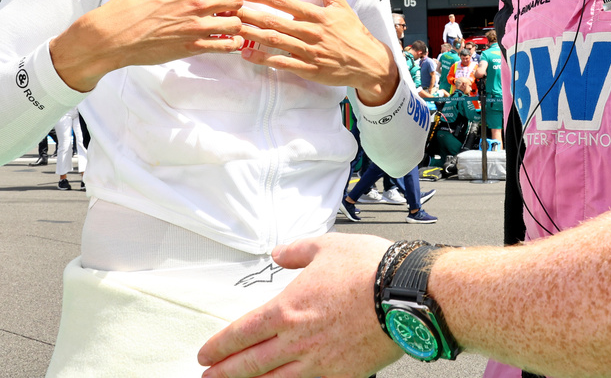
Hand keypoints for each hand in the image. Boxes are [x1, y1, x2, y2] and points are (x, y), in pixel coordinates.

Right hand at [51, 0, 248, 90]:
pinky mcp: (193, 46)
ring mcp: (197, 25)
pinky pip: (226, 45)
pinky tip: (224, 41)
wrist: (114, 33)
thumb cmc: (131, 6)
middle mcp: (197, 2)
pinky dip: (230, 44)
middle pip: (237, 1)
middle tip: (229, 8)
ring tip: (225, 25)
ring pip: (235, 23)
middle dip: (236, 4)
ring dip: (233, 24)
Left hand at [197, 233, 401, 377]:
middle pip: (250, 363)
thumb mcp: (327, 246)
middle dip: (225, 372)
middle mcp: (296, 340)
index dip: (220, 345)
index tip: (205, 353)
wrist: (405, 295)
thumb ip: (297, 252)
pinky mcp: (340, 375)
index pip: (242, 332)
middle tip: (208, 376)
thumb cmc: (370, 269)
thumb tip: (279, 254)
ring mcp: (318, 362)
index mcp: (288, 309)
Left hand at [236, 0, 398, 104]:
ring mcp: (308, 51)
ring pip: (274, 41)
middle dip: (247, 14)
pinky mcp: (308, 69)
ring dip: (250, 35)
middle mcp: (310, 31)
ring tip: (230, 29)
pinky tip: (246, 55)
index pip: (282, 1)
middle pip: (273, 21)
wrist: (369, 62)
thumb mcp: (340, 4)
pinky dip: (263, 59)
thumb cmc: (353, 32)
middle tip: (227, 9)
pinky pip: (282, 63)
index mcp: (316, 14)